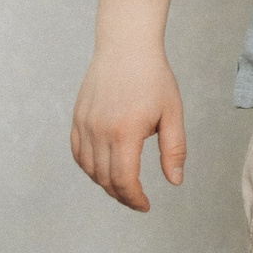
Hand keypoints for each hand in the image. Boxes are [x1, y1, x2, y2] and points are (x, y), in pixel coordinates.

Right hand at [71, 42, 183, 211]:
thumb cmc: (154, 78)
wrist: (126, 47)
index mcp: (125, 132)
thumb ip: (174, 150)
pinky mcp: (77, 117)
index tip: (145, 206)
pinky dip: (88, 167)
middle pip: (104, 178)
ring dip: (105, 184)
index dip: (134, 199)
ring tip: (123, 187)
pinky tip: (103, 170)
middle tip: (138, 200)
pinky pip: (77, 152)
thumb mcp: (172, 114)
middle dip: (122, 195)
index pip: (124, 179)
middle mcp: (99, 130)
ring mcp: (85, 124)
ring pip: (88, 168)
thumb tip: (174, 181)